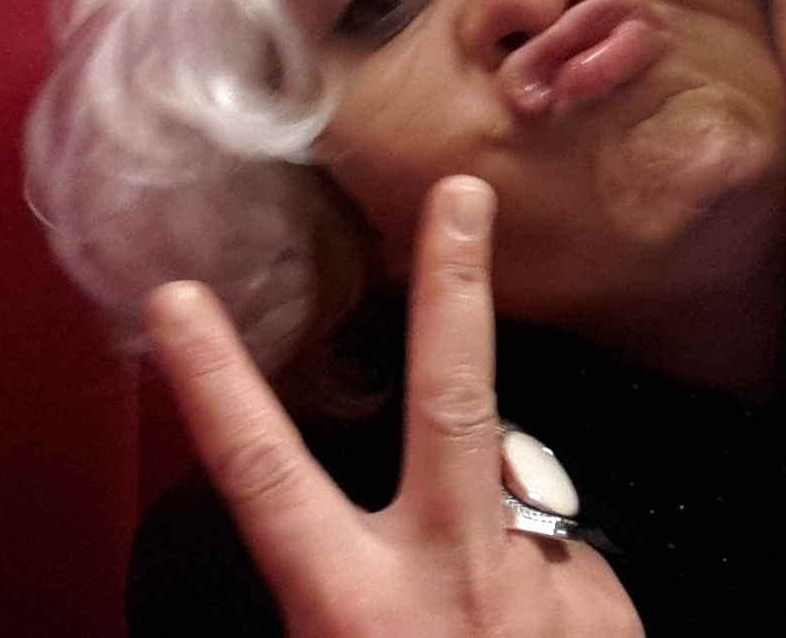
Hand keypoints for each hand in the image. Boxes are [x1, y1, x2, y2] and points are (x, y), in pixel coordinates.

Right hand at [147, 175, 643, 637]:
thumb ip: (353, 598)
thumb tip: (358, 556)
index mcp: (358, 605)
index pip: (266, 478)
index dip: (217, 385)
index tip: (179, 297)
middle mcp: (454, 574)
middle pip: (457, 397)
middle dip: (457, 287)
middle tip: (467, 192)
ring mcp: (541, 580)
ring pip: (513, 499)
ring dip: (496, 535)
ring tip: (487, 623)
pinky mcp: (605, 600)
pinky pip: (557, 564)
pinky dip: (539, 588)